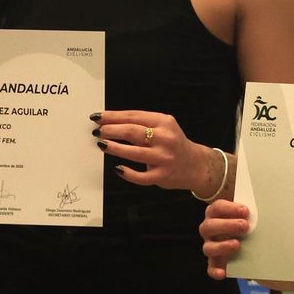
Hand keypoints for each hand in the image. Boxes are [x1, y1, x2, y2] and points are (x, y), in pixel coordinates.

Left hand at [92, 110, 215, 192]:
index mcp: (164, 122)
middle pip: (132, 132)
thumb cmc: (173, 144)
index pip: (134, 116)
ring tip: (102, 144)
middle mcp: (165, 138)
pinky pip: (140, 177)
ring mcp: (164, 158)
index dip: (113, 116)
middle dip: (111, 130)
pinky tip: (117, 168)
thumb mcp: (163, 127)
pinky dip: (127, 173)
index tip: (98, 117)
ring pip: (134, 153)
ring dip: (114, 148)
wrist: (196, 165)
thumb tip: (111, 123)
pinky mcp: (162, 176)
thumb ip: (142, 125)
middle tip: (97, 131)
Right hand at [201, 200, 251, 279]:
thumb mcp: (248, 213)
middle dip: (227, 226)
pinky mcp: (216, 262)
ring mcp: (211, 246)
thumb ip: (251, 208)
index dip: (230, 208)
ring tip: (238, 245)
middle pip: (209, 226)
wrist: (252, 240)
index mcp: (216, 213)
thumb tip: (265, 197)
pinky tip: (223, 273)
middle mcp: (210, 229)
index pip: (217, 207)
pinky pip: (211, 268)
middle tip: (245, 226)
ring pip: (208, 248)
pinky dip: (215, 271)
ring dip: (222, 246)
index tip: (246, 211)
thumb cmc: (247, 221)